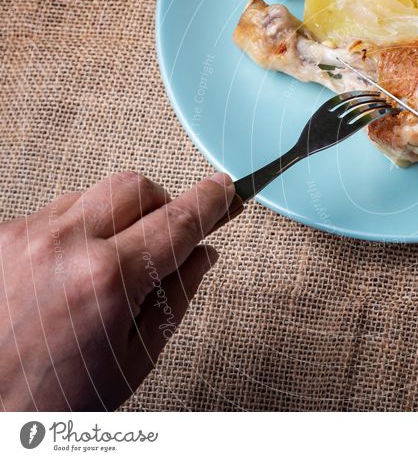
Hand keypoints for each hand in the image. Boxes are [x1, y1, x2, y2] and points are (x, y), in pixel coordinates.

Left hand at [0, 171, 236, 410]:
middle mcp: (61, 247)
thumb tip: (202, 254)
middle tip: (161, 241)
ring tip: (106, 266)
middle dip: (161, 207)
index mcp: (106, 280)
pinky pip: (56, 211)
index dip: (210, 201)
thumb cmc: (51, 398)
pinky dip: (76, 231)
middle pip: (136, 187)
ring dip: (116, 219)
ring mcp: (23, 237)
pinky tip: (70, 270)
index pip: (177, 221)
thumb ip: (176, 295)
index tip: (224, 190)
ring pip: (95, 193)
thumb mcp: (134, 357)